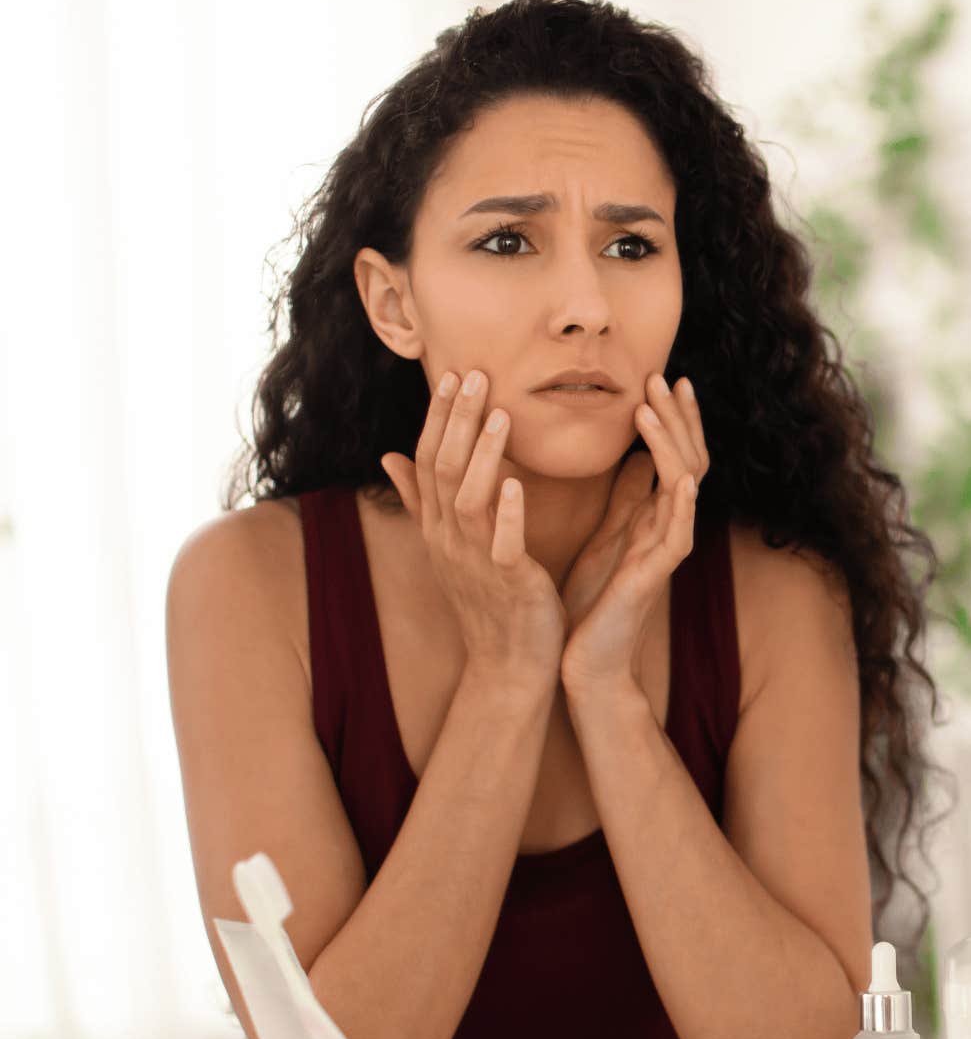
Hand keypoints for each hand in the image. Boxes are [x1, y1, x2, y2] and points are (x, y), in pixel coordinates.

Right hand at [379, 368, 566, 694]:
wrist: (509, 664)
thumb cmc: (489, 599)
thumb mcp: (451, 544)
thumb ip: (421, 500)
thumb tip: (387, 455)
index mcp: (437, 527)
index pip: (426, 461)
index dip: (437, 418)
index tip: (452, 374)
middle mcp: (447, 540)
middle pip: (441, 469)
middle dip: (457, 420)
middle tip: (475, 374)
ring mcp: (473, 561)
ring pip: (467, 499)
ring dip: (482, 454)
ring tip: (500, 414)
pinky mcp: (507, 583)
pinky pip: (502, 544)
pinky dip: (507, 513)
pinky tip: (515, 483)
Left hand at [558, 373, 709, 700]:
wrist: (586, 659)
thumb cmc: (593, 601)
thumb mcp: (607, 535)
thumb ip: (625, 498)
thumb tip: (634, 456)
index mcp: (654, 515)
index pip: (674, 453)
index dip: (672, 416)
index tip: (659, 376)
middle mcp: (669, 526)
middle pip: (688, 458)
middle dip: (678, 416)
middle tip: (663, 376)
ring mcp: (667, 549)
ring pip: (684, 484)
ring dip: (670, 443)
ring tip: (649, 409)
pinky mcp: (656, 574)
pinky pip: (678, 532)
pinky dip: (681, 502)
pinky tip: (678, 476)